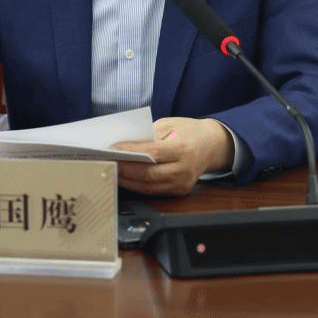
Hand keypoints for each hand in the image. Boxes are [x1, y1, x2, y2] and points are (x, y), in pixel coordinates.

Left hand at [112, 117, 233, 196]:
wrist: (213, 145)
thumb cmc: (189, 132)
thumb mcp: (169, 125)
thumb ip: (148, 135)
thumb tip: (123, 145)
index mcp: (184, 148)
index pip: (153, 153)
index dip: (131, 152)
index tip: (111, 149)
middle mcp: (185, 169)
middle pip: (148, 174)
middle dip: (124, 169)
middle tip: (104, 162)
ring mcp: (183, 184)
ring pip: (148, 186)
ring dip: (126, 180)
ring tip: (109, 171)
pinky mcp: (179, 192)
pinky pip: (153, 191)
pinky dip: (136, 186)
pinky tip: (123, 179)